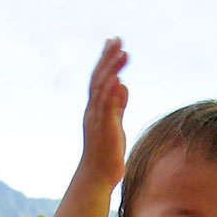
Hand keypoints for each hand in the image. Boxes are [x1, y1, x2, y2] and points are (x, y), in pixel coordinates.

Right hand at [81, 37, 128, 187]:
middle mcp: (93, 111)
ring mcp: (97, 120)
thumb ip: (118, 105)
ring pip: (102, 89)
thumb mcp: (115, 124)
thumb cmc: (106, 154)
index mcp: (95, 110)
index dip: (106, 61)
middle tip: (117, 39)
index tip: (114, 43)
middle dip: (107, 58)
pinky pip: (106, 108)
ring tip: (123, 53)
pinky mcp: (104, 130)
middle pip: (98, 79)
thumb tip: (123, 86)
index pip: (99, 80)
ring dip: (112, 70)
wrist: (97, 177)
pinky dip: (111, 92)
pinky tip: (119, 79)